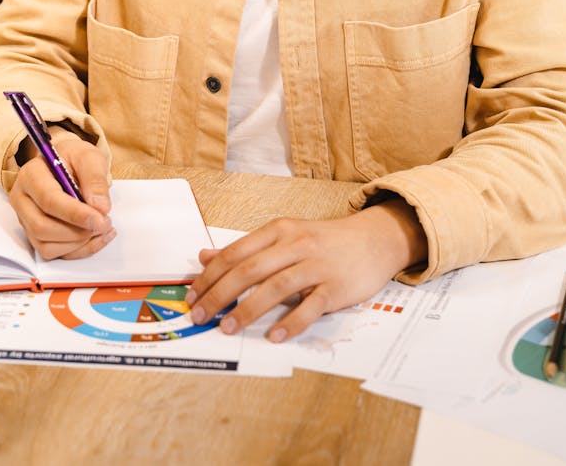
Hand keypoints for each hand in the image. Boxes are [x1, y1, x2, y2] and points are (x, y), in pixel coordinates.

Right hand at [9, 129, 113, 259]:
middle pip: (42, 226)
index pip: (49, 200)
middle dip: (77, 231)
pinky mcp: (33, 234)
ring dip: (78, 243)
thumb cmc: (74, 159)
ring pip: (46, 244)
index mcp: (31, 174)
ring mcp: (25, 219)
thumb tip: (100, 207)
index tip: (100, 218)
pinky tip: (95, 237)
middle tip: (104, 223)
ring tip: (102, 227)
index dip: (75, 213)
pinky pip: (52, 253)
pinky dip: (77, 250)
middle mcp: (22, 198)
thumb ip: (95, 178)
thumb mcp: (89, 157)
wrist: (65, 164)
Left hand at [185, 197, 426, 341]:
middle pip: (250, 270)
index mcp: (278, 230)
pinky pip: (311, 306)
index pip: (235, 253)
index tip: (192, 296)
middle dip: (220, 295)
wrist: (374, 239)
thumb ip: (245, 248)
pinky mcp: (336, 286)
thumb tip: (205, 256)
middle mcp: (295, 244)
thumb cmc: (323, 241)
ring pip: (276, 287)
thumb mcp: (283, 236)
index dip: (210, 276)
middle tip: (200, 316)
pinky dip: (291, 322)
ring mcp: (317, 265)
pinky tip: (274, 335)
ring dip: (248, 310)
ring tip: (227, 328)